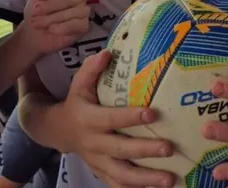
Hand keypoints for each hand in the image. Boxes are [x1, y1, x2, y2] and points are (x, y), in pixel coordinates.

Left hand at [22, 0, 89, 53]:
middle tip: (36, 11)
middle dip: (51, 5)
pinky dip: (63, 27)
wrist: (33, 32)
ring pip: (74, 11)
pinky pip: (78, 25)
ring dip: (53, 18)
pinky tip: (52, 29)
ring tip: (39, 23)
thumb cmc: (37, 9)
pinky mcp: (84, 26)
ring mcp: (83, 11)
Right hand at [59, 51, 174, 187]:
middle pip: (120, 150)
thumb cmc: (77, 103)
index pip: (111, 119)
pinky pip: (118, 186)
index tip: (153, 113)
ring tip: (170, 179)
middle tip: (169, 148)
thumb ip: (92, 69)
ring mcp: (97, 162)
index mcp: (88, 119)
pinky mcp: (101, 174)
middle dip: (145, 150)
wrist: (57, 131)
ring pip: (121, 175)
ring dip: (146, 179)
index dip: (131, 117)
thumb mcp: (78, 84)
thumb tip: (108, 53)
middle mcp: (93, 143)